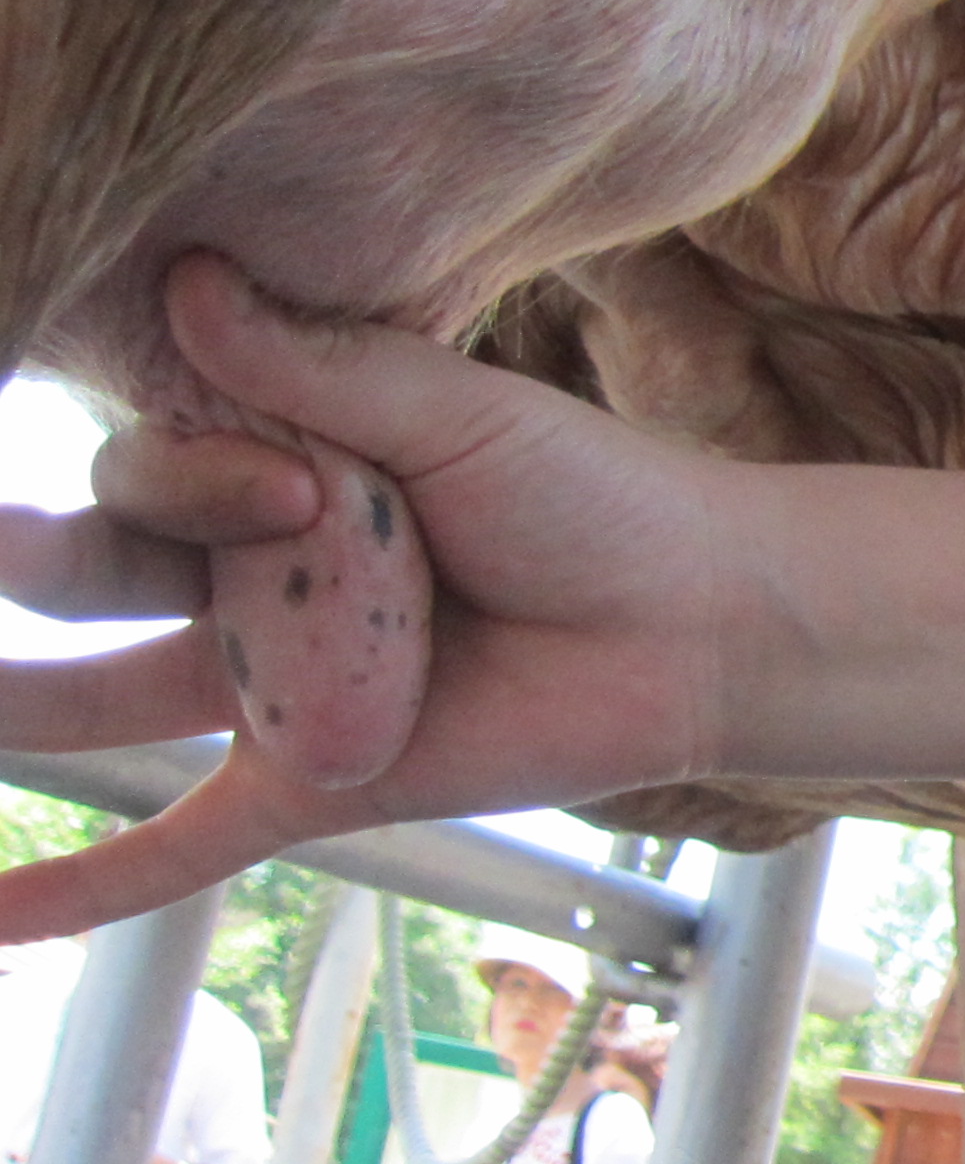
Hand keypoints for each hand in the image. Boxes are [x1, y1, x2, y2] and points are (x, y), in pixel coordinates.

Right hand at [0, 257, 754, 939]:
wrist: (699, 621)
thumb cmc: (596, 497)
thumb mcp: (461, 416)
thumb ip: (323, 368)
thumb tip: (189, 277)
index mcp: (276, 465)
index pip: (153, 468)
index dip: (195, 479)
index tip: (294, 487)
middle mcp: (247, 574)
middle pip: (94, 565)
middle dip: (39, 556)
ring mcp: (269, 685)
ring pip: (92, 702)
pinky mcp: (308, 783)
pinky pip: (174, 847)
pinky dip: (79, 887)